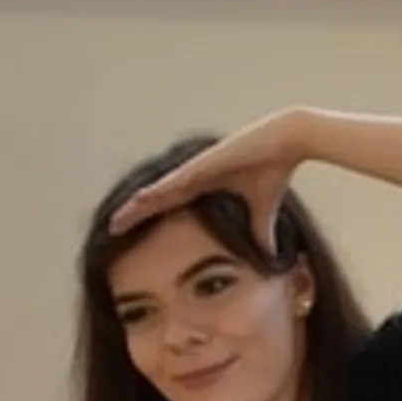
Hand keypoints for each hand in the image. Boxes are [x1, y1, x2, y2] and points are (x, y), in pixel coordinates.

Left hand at [108, 109, 310, 253]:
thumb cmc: (274, 169)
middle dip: (135, 213)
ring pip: (160, 190)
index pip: (170, 204)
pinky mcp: (204, 162)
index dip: (150, 217)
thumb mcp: (263, 212)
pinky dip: (157, 192)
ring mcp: (197, 168)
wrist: (288, 142)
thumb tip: (268, 258)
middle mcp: (194, 175)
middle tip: (113, 228)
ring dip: (139, 206)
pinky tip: (140, 201)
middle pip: (157, 198)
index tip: (134, 231)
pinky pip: (175, 180)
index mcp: (204, 185)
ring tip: (117, 220)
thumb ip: (260, 233)